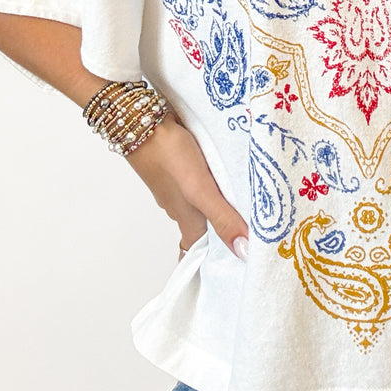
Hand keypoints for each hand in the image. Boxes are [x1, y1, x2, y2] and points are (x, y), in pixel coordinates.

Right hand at [124, 114, 248, 260]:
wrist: (143, 120)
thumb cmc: (170, 156)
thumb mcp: (200, 190)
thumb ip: (222, 218)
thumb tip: (245, 253)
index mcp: (186, 218)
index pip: (196, 249)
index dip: (209, 261)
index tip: (226, 270)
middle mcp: (181, 205)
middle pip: (202, 227)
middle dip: (220, 233)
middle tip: (247, 235)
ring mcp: (178, 184)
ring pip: (202, 202)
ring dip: (220, 206)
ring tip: (246, 205)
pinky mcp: (180, 164)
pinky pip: (201, 180)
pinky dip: (214, 183)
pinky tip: (227, 175)